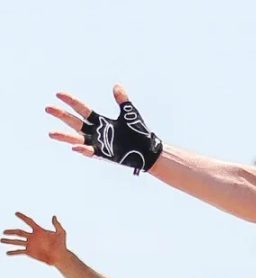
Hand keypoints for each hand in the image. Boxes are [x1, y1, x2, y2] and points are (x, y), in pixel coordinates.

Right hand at [2, 213, 69, 265]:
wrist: (60, 256)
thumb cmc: (61, 244)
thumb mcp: (61, 233)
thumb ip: (57, 225)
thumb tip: (54, 216)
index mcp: (39, 231)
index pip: (29, 222)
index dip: (23, 217)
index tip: (16, 213)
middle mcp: (32, 237)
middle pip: (19, 232)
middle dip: (11, 232)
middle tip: (4, 231)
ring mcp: (30, 244)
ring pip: (17, 242)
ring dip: (9, 241)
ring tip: (1, 240)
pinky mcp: (30, 252)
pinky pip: (20, 252)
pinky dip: (13, 252)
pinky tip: (7, 253)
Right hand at [47, 84, 162, 174]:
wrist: (148, 151)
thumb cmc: (139, 133)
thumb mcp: (129, 114)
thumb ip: (122, 101)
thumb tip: (117, 85)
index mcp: (100, 121)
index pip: (82, 109)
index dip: (71, 102)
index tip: (59, 93)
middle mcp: (95, 132)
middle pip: (74, 122)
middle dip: (61, 115)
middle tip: (47, 108)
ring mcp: (98, 144)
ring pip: (77, 139)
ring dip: (64, 136)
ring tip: (51, 133)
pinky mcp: (103, 154)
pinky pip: (90, 152)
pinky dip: (83, 149)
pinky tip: (75, 146)